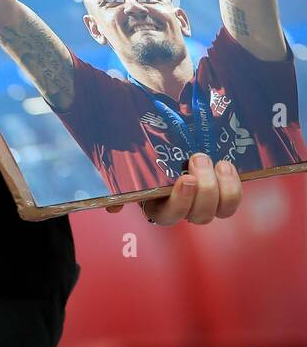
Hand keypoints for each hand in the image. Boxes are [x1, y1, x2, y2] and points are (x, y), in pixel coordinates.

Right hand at [105, 154, 242, 224]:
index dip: (181, 201)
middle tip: (199, 159)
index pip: (169, 216)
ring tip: (219, 163)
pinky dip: (233, 184)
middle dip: (204, 189)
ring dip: (223, 189)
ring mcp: (205, 201)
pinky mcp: (222, 191)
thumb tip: (112, 208)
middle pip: (199, 216)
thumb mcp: (128, 161)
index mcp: (156, 204)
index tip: (185, 179)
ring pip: (221, 211)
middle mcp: (183, 208)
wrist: (169, 130)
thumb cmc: (145, 147)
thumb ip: (118, 181)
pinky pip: (232, 199)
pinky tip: (227, 165)